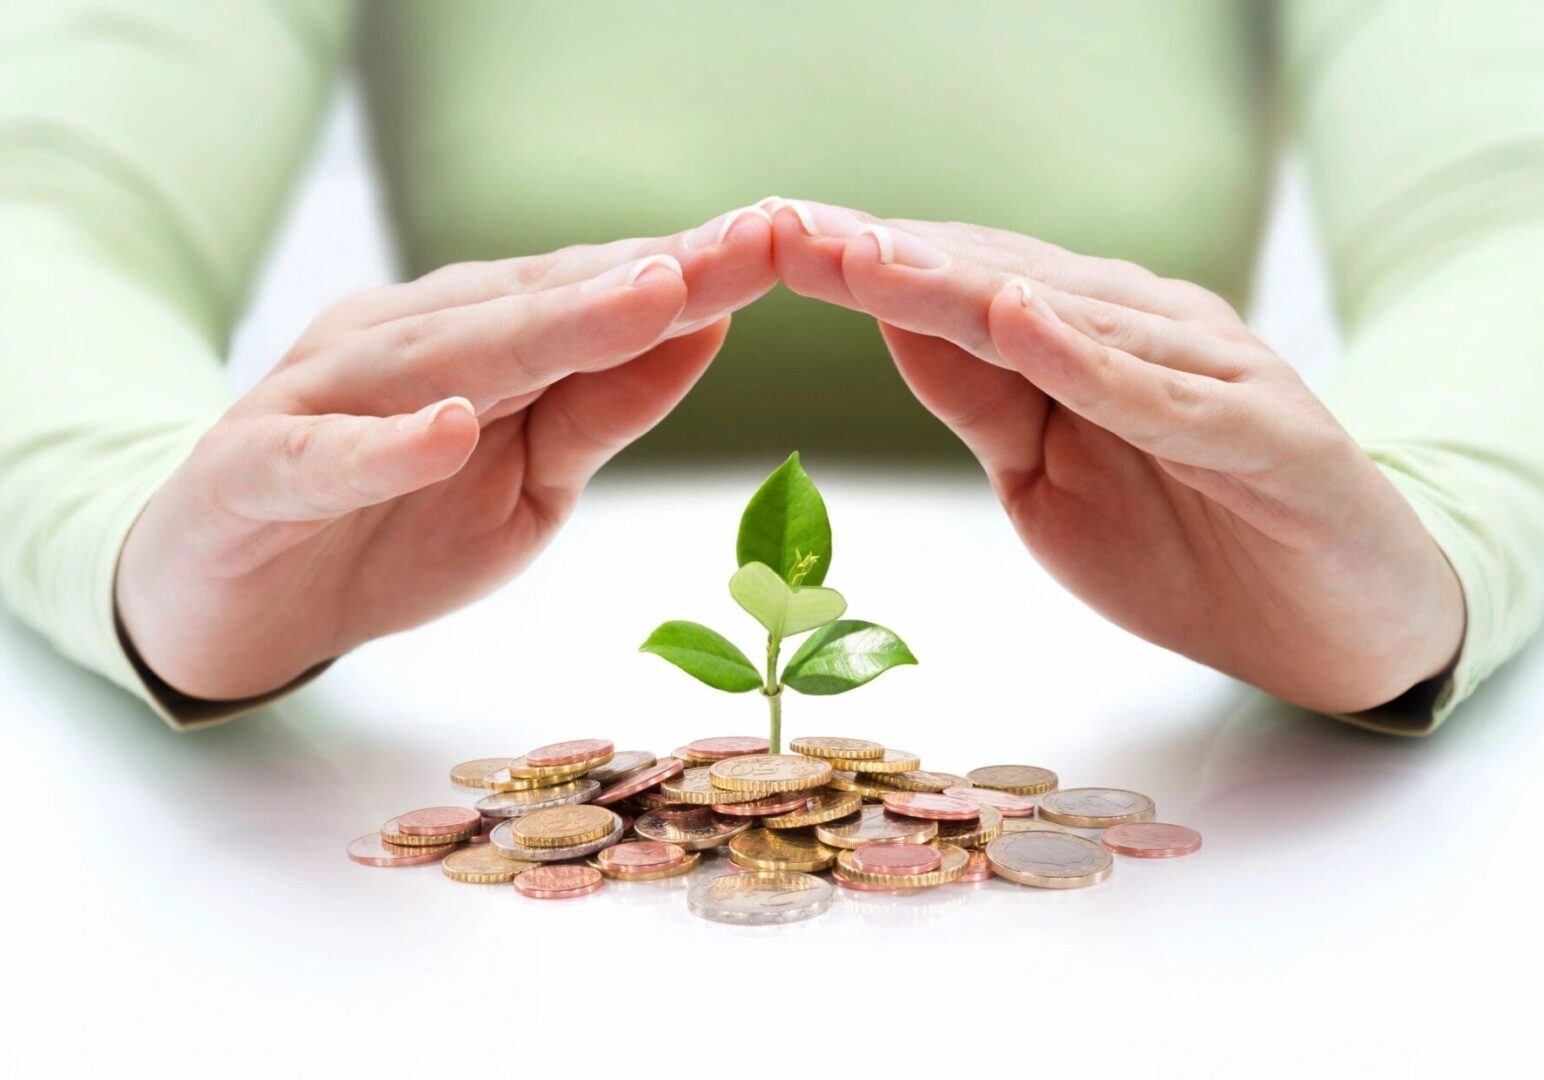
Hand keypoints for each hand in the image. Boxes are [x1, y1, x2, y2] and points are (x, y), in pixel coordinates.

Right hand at [117, 207, 775, 699]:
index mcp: (475, 338)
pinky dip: (384, 445)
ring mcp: (324, 397)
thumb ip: (601, 409)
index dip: (692, 270)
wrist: (230, 596)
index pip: (594, 294)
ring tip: (646, 297)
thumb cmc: (391, 526)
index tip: (787, 242)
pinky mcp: (254, 467)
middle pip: (538, 305)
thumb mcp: (529, 481)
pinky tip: (447, 425)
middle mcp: (404, 342)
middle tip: (751, 243)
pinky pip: (323, 455)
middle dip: (650, 277)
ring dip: (548, 327)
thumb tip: (705, 330)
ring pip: (444, 355)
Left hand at [767, 198, 1462, 713]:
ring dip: (961, 287)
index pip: (957, 287)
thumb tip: (892, 325)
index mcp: (1085, 337)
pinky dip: (1090, 359)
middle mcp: (1144, 328)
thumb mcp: (1046, 477)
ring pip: (1069, 318)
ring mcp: (1208, 371)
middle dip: (886, 258)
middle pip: (997, 281)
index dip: (864, 266)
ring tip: (868, 258)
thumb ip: (982, 401)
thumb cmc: (1187, 543)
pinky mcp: (1265, 431)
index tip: (768, 242)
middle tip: (786, 228)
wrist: (1335, 622)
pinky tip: (1020, 320)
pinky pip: (1162, 394)